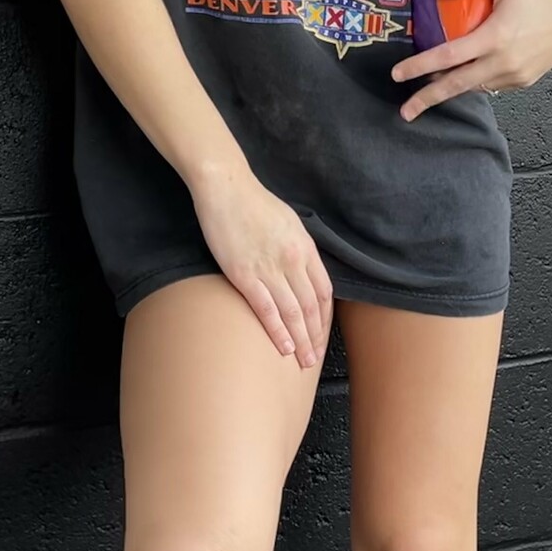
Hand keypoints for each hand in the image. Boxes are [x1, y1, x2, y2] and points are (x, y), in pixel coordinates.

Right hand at [189, 165, 332, 367]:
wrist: (226, 188)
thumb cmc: (255, 203)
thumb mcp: (290, 223)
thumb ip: (299, 250)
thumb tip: (305, 270)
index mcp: (305, 248)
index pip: (323, 292)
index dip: (325, 319)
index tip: (322, 336)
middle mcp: (293, 261)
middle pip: (311, 308)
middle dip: (315, 337)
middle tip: (315, 359)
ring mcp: (270, 269)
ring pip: (293, 313)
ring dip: (300, 341)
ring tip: (302, 361)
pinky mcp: (245, 275)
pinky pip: (266, 310)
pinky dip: (277, 332)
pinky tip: (282, 347)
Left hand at [391, 0, 551, 121]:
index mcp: (494, 37)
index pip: (448, 57)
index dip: (419, 67)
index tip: (398, 75)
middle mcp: (503, 62)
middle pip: (456, 86)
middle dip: (427, 99)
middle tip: (404, 112)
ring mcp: (514, 75)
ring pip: (474, 87)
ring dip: (451, 89)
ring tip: (430, 88)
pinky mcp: (524, 81)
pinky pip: (492, 84)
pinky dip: (476, 81)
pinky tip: (465, 75)